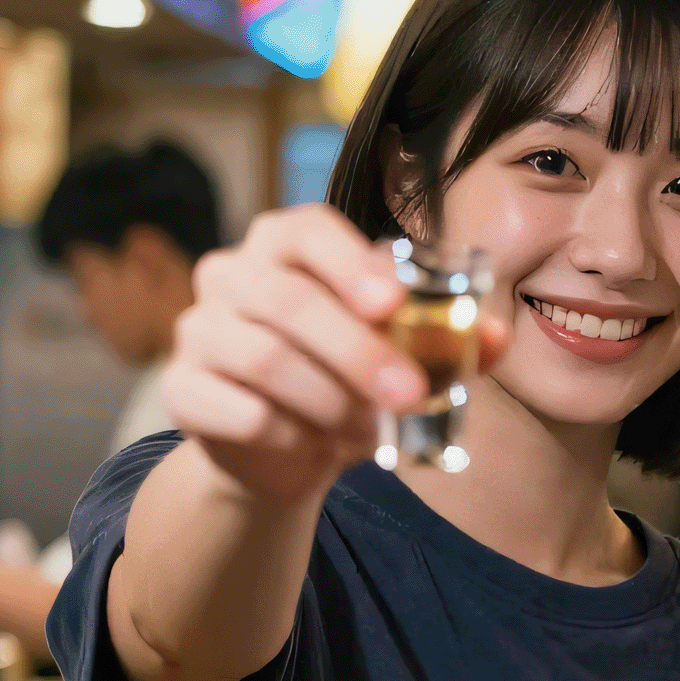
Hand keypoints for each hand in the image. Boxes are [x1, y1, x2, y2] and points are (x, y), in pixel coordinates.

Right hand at [167, 206, 507, 506]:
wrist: (286, 450)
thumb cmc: (346, 382)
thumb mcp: (400, 357)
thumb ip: (448, 341)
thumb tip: (496, 335)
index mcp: (284, 247)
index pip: (305, 229)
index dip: (347, 262)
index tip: (390, 301)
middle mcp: (231, 275)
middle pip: (289, 300)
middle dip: (358, 351)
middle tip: (410, 394)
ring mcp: (198, 330)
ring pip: (264, 358)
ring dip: (329, 400)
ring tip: (366, 428)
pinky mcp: (183, 390)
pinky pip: (239, 410)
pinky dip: (291, 433)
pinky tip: (315, 444)